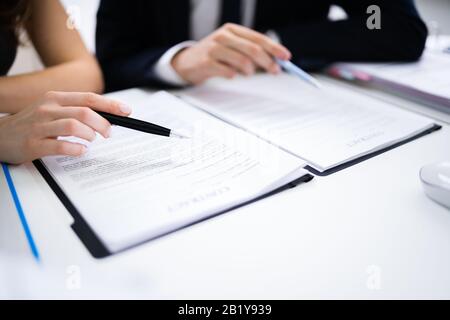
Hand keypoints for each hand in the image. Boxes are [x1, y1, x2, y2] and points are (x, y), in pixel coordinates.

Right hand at [0, 91, 131, 163]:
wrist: (0, 134)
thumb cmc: (32, 123)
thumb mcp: (52, 109)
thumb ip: (75, 110)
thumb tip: (105, 115)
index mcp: (55, 99)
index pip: (88, 98)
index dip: (110, 104)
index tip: (127, 111)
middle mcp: (48, 109)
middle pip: (84, 112)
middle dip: (103, 123)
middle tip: (108, 133)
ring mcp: (40, 126)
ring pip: (73, 126)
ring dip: (90, 134)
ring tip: (92, 140)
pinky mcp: (33, 144)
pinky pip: (60, 146)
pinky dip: (76, 149)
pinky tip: (81, 150)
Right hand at [171, 23, 290, 84]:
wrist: (187, 62)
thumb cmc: (214, 55)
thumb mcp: (232, 48)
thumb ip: (250, 52)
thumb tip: (275, 61)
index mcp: (232, 30)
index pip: (258, 38)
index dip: (274, 48)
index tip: (286, 57)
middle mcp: (223, 36)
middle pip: (252, 49)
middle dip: (267, 61)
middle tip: (275, 71)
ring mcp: (214, 48)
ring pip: (241, 60)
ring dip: (250, 70)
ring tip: (249, 73)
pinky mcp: (206, 62)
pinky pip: (227, 71)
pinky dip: (234, 75)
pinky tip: (232, 75)